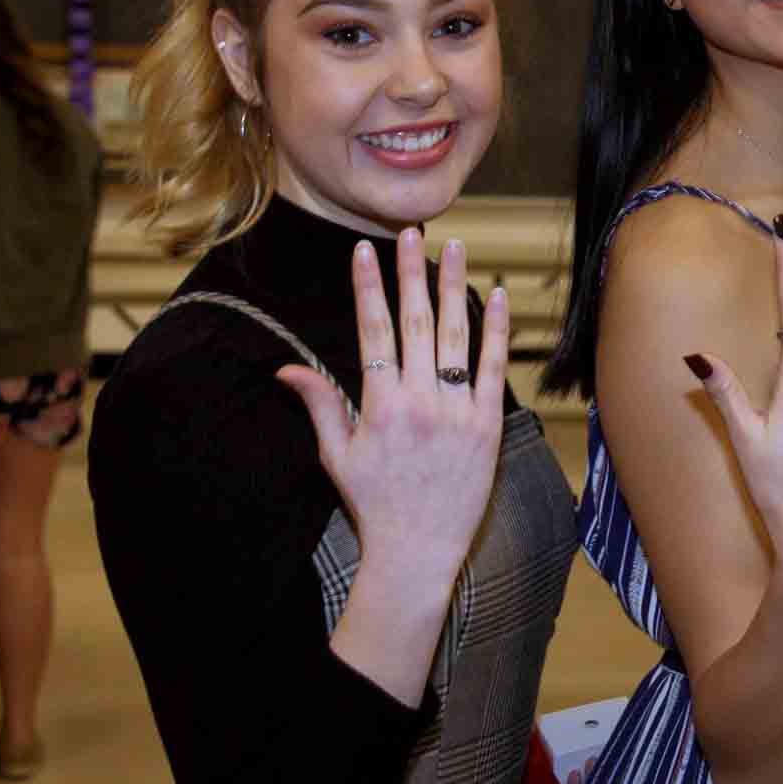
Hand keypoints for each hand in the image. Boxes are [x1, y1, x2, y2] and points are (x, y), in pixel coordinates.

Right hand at [277, 229, 508, 576]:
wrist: (418, 552)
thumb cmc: (374, 504)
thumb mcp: (336, 455)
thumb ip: (319, 405)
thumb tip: (286, 368)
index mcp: (378, 406)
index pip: (372, 331)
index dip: (367, 287)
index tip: (363, 250)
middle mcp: (418, 402)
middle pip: (414, 322)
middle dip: (410, 272)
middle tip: (410, 231)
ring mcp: (457, 412)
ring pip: (455, 336)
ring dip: (454, 287)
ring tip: (455, 247)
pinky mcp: (487, 426)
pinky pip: (495, 368)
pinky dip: (496, 331)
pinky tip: (496, 296)